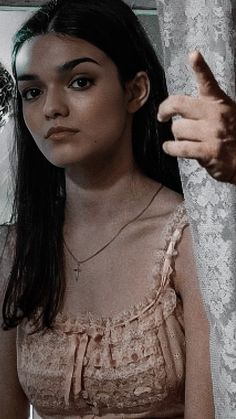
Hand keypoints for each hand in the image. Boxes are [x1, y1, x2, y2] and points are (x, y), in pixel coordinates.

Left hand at [158, 51, 235, 183]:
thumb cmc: (232, 137)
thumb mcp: (227, 114)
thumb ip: (207, 108)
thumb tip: (179, 110)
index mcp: (219, 103)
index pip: (208, 82)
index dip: (200, 67)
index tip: (193, 55)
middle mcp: (215, 115)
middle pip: (179, 104)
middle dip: (165, 109)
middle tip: (162, 115)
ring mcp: (211, 134)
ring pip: (177, 129)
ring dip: (175, 135)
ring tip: (182, 139)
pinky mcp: (208, 152)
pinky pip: (180, 148)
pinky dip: (171, 148)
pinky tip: (170, 148)